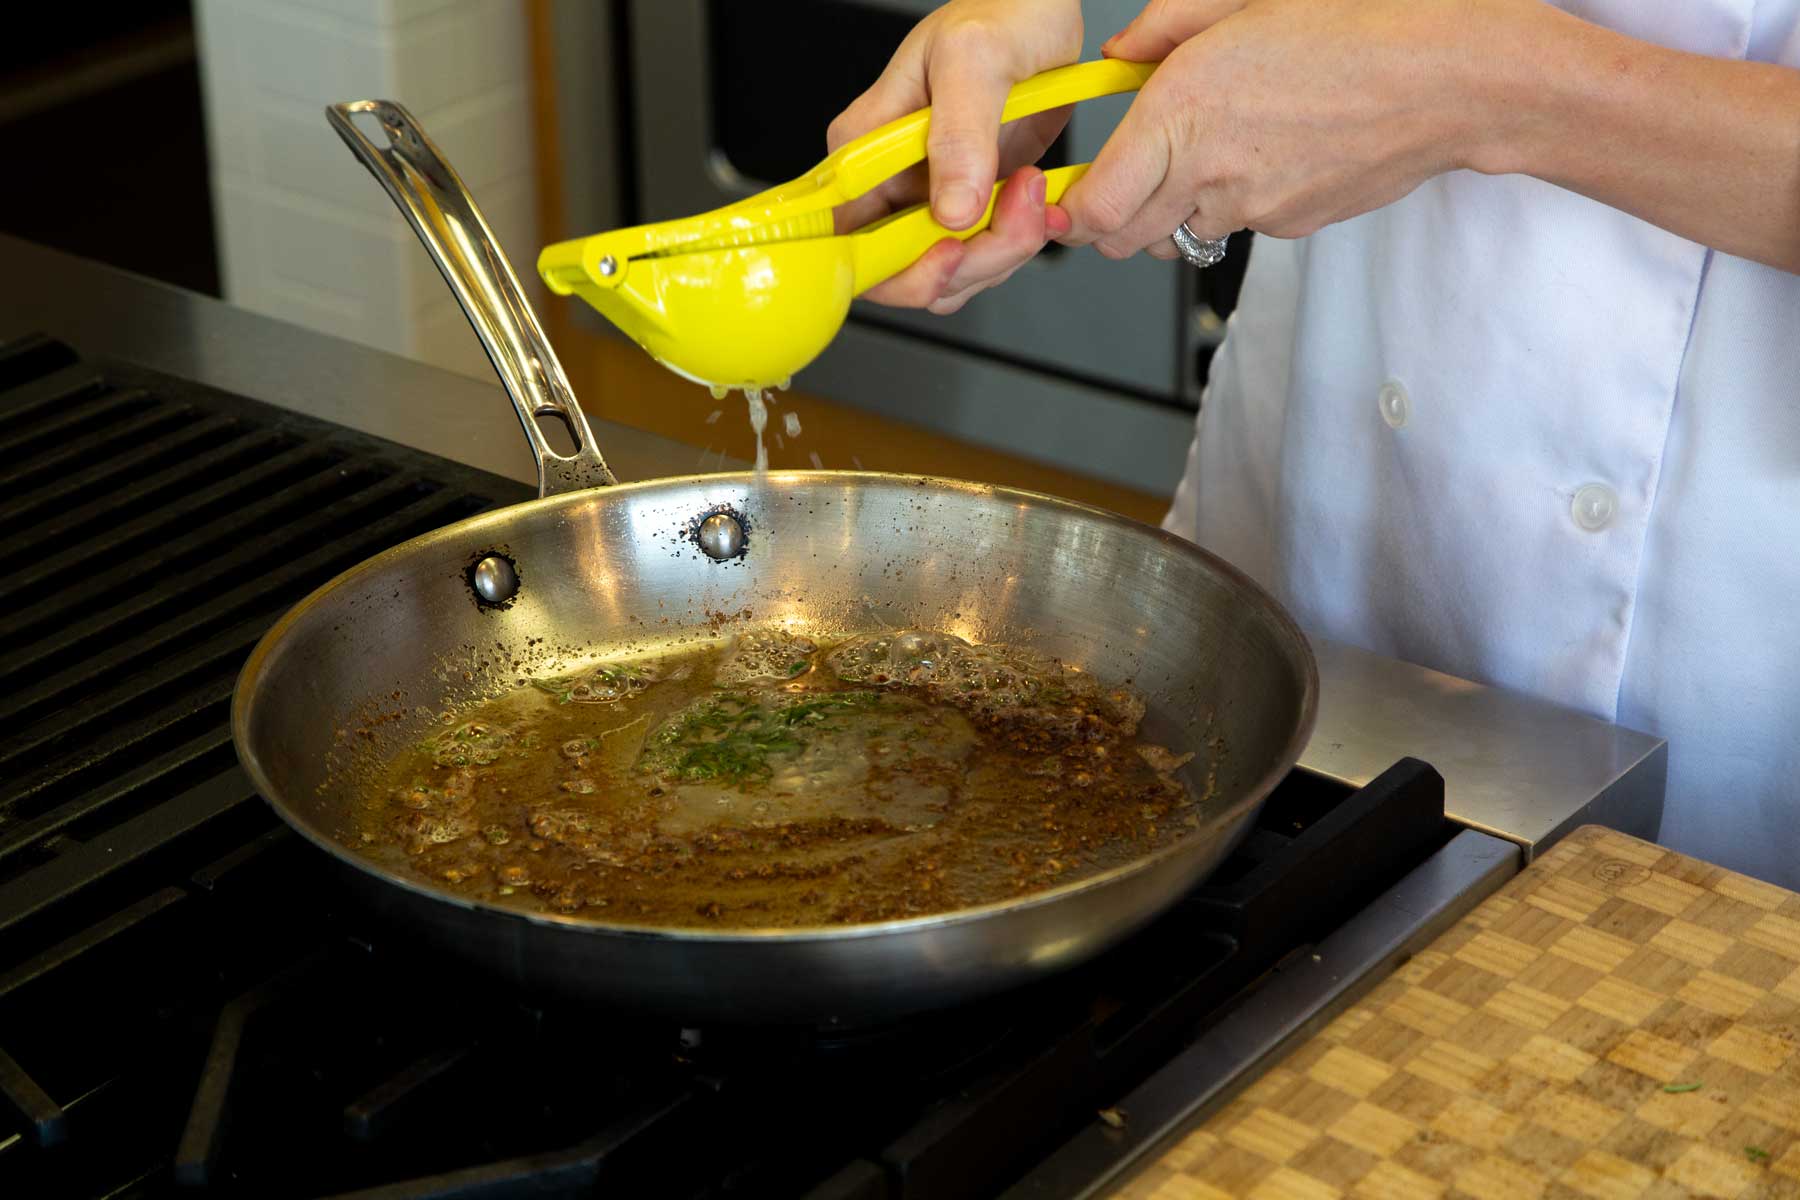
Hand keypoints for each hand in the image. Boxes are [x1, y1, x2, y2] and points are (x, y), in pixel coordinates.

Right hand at [828, 0, 1082, 312]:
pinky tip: (1034, 201)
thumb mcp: (974, 59)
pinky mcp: (968, 207)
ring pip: (947, 275)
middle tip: (1012, 220)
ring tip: (1031, 193)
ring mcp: (929, 199)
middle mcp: (888, 181)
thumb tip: (949, 211)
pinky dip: (1013, 245)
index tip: (947, 251)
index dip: (892, 267)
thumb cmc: (999, 14)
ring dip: (999, 253)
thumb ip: (959, 134)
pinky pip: (980, 259)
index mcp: (863, 147)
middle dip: (963, 266)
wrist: (1040, 10)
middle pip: (899, 272)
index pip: (847, 239)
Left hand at [1060, 0, 1526, 258]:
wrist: (1451, 76)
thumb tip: (1120, 56)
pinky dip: (1237, 201)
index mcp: (1181, 110)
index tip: (1070, 195)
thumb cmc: (1357, 21)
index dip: (1074, 210)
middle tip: (1127, 178)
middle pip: (1124, 239)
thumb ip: (1164, 29)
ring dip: (1177, 208)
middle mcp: (1208, 170)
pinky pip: (1239, 226)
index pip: (1096, 206)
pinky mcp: (1290, 226)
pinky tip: (1271, 151)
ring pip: (1179, 234)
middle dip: (1114, 217)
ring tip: (1213, 152)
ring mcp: (1252, 208)